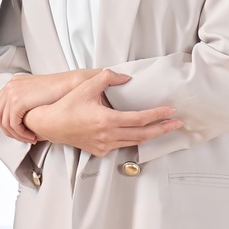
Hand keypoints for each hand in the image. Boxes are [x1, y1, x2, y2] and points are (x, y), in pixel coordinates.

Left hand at [0, 70, 99, 142]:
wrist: (68, 86)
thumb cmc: (57, 92)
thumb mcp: (35, 93)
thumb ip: (24, 100)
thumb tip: (18, 117)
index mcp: (13, 83)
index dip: (5, 122)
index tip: (17, 130)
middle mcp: (10, 86)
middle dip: (9, 130)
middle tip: (22, 138)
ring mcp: (12, 92)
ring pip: (5, 122)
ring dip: (17, 134)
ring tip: (29, 138)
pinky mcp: (17, 101)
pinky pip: (14, 124)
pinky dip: (21, 133)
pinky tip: (31, 136)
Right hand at [22, 70, 181, 157]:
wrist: (51, 125)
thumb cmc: (67, 106)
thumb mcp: (86, 86)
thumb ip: (108, 78)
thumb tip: (126, 77)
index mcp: (107, 120)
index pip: (140, 119)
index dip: (158, 115)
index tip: (170, 111)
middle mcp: (108, 136)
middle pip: (143, 135)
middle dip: (163, 129)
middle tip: (177, 123)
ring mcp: (104, 146)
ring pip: (134, 142)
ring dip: (151, 135)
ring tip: (165, 128)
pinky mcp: (100, 151)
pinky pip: (122, 145)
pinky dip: (133, 139)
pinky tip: (141, 133)